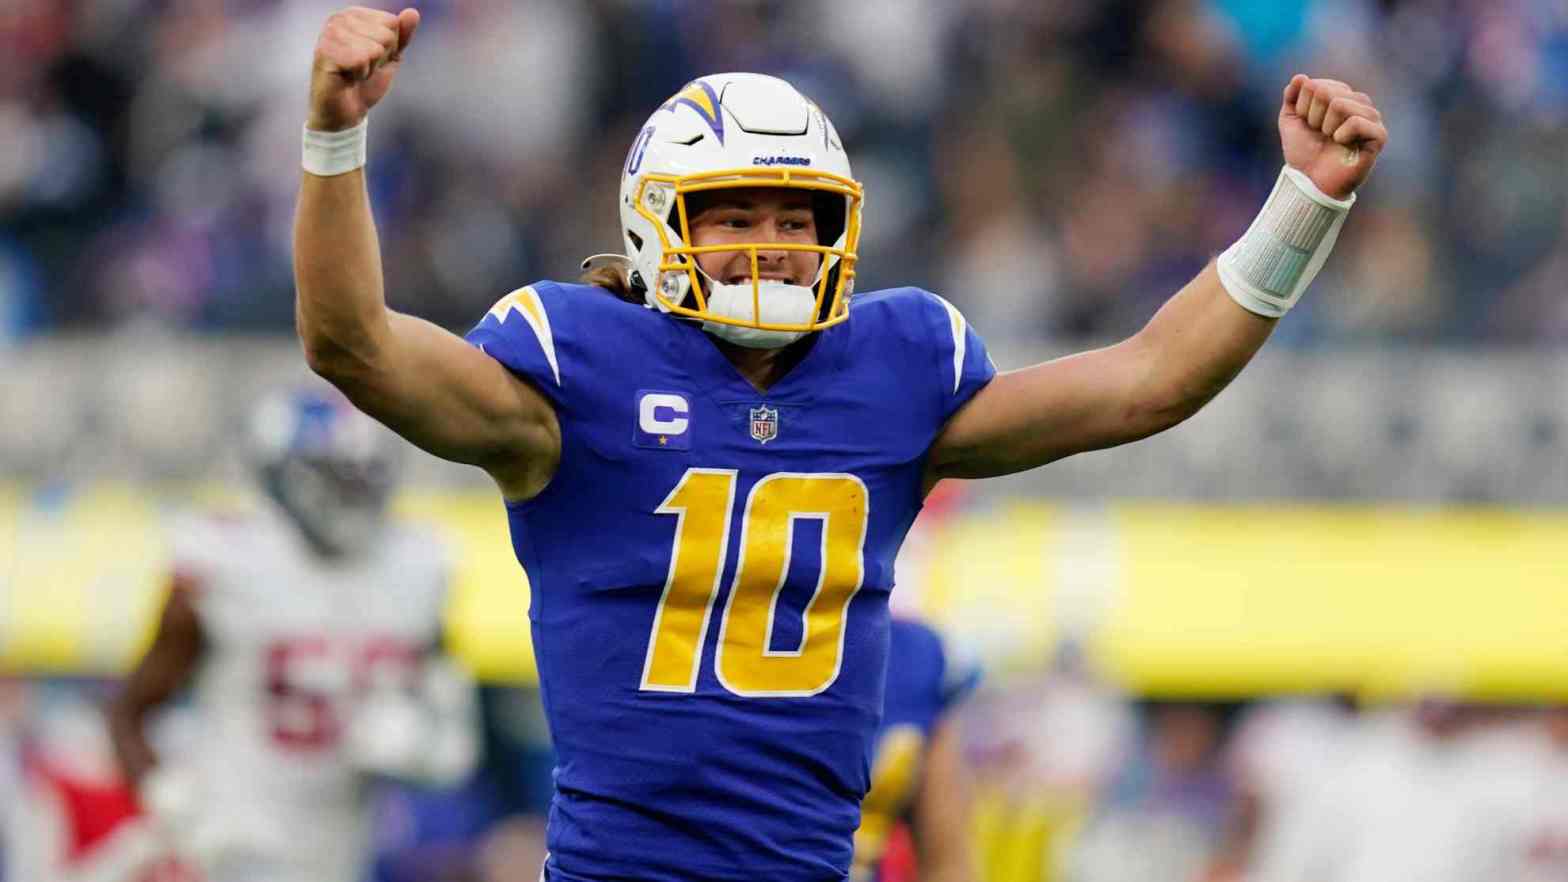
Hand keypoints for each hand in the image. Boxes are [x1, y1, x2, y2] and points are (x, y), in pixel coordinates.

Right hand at [308, 6, 419, 131]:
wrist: (346, 111)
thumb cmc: (365, 82)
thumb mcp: (390, 57)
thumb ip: (402, 35)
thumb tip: (413, 12)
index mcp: (354, 14)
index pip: (392, 22)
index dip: (389, 48)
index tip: (372, 58)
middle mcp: (339, 18)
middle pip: (386, 35)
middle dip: (380, 58)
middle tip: (362, 68)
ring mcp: (329, 33)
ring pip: (374, 48)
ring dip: (369, 67)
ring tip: (354, 73)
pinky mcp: (324, 51)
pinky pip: (361, 60)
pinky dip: (359, 74)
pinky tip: (347, 77)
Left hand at [1278, 74, 1387, 200]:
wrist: (1310, 182)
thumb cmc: (1303, 152)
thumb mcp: (1290, 121)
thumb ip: (1292, 97)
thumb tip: (1300, 77)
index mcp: (1341, 95)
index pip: (1316, 85)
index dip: (1303, 108)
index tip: (1308, 125)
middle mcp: (1359, 103)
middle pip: (1326, 92)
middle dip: (1313, 117)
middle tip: (1319, 134)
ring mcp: (1371, 118)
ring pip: (1340, 104)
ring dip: (1326, 127)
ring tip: (1330, 139)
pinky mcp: (1379, 135)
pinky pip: (1356, 121)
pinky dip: (1341, 134)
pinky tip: (1342, 144)